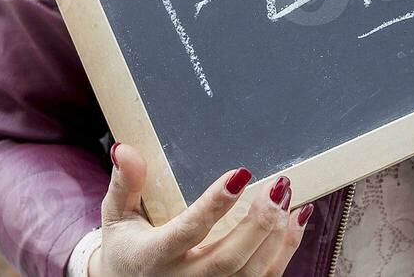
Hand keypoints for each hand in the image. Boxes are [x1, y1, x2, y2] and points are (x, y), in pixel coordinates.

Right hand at [90, 143, 309, 276]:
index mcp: (153, 257)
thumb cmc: (126, 249)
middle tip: (278, 185)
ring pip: (252, 273)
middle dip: (259, 223)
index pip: (188, 231)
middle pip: (229, 259)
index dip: (216, 204)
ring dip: (278, 234)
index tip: (240, 174)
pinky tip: (297, 218)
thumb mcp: (116, 216)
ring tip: (287, 195)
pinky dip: (286, 249)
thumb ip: (125, 184)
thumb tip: (125, 149)